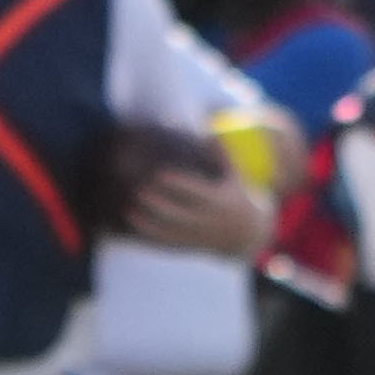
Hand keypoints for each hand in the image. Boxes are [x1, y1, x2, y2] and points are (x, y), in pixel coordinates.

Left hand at [114, 153, 265, 259]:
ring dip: (147, 221)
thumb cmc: (238, 196)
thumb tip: (210, 131)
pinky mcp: (187, 243)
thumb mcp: (236, 176)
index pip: (194, 192)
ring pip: (167, 229)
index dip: (177, 183)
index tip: (159, 174)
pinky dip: (148, 232)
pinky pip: (164, 240)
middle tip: (139, 190)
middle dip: (157, 203)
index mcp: (217, 200)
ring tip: (129, 208)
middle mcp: (205, 219)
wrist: (246, 234)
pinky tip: (133, 222)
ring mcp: (195, 234)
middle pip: (177, 213)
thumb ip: (223, 155)